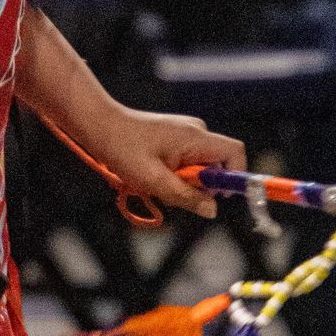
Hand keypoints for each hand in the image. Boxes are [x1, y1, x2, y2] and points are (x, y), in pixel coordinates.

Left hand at [94, 108, 245, 218]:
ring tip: (155, 181)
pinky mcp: (175, 138)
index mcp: (196, 137)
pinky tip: (153, 175)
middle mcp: (196, 132)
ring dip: (183, 182)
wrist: (100, 125)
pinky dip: (174, 175)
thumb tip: (212, 210)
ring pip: (199, 167)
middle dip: (199, 186)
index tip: (217, 196)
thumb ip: (186, 196)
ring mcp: (185, 133)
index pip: (235, 153)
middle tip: (170, 191)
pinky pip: (186, 162)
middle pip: (216, 165)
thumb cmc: (123, 148)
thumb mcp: (154, 180)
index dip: (235, 177)